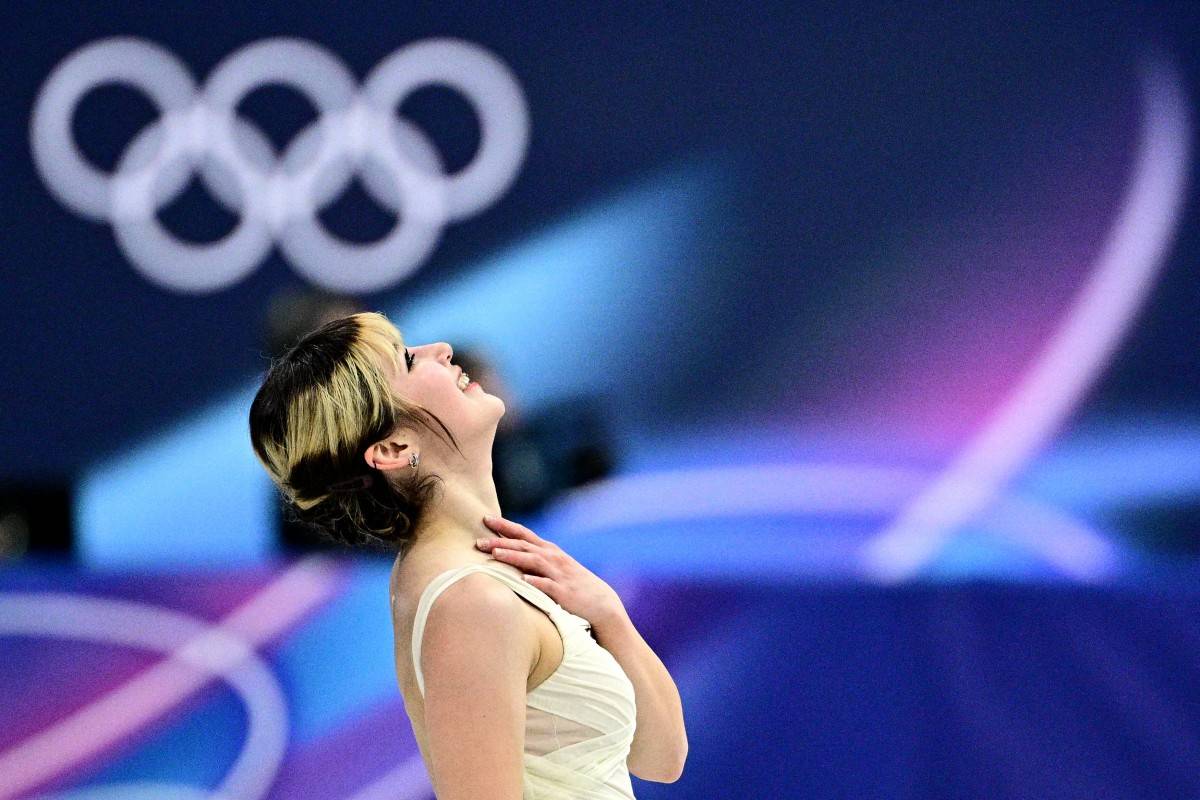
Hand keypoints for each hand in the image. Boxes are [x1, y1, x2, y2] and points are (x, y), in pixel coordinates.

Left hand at [476, 515, 626, 627]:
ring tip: (496, 554)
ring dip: (514, 556)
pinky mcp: (563, 592)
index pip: (524, 533)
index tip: (485, 518)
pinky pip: (548, 586)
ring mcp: (558, 574)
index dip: (505, 525)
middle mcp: (553, 558)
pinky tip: (524, 580)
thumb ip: (534, 558)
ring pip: (533, 561)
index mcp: (549, 551)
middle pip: (524, 545)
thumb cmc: (572, 584)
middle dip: (501, 542)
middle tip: (479, 541)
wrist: (600, 602)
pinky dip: (536, 582)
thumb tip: (508, 553)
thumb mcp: (554, 566)